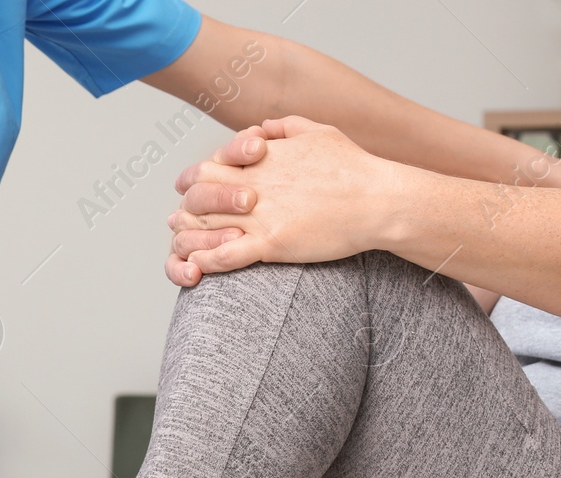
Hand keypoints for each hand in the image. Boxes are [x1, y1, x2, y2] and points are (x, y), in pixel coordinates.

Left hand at [166, 116, 406, 285]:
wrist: (381, 199)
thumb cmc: (355, 167)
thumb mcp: (320, 132)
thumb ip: (285, 127)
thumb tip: (262, 128)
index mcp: (262, 159)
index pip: (207, 166)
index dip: (193, 180)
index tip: (190, 190)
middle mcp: (255, 184)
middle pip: (198, 194)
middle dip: (185, 207)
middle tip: (179, 220)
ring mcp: (261, 215)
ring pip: (205, 226)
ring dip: (188, 237)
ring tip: (182, 246)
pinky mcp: (272, 243)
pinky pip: (225, 255)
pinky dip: (206, 261)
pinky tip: (199, 266)